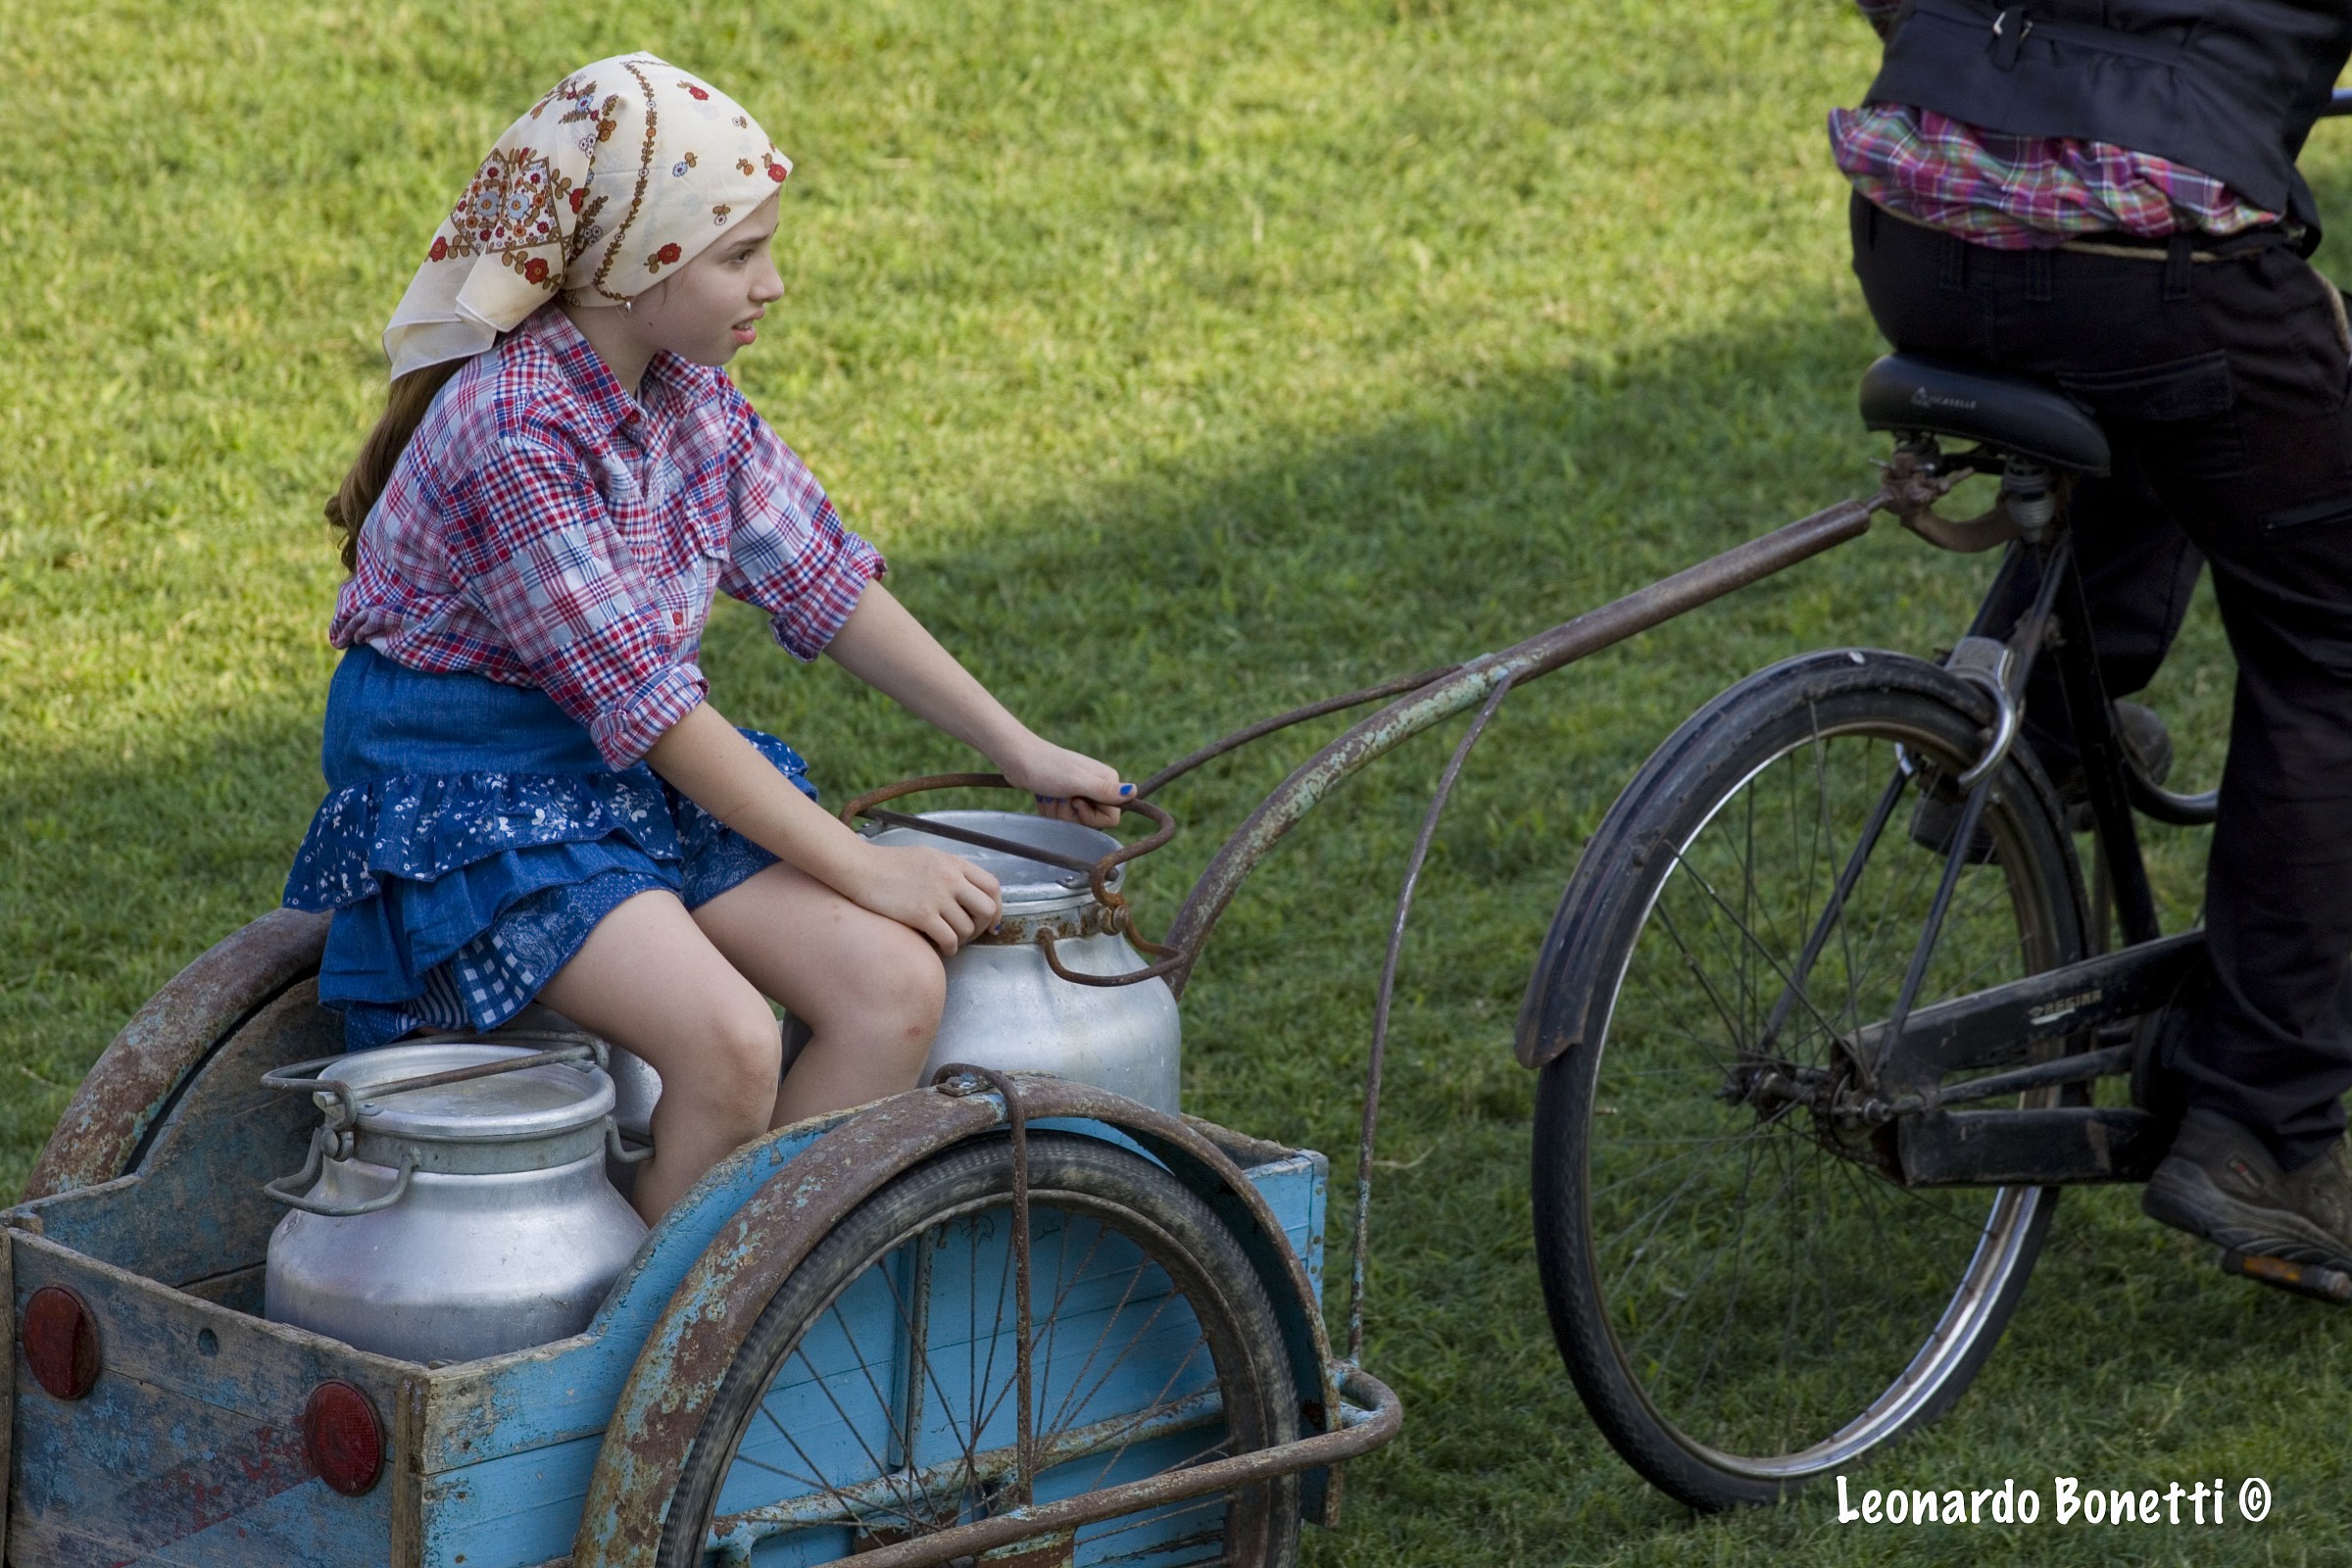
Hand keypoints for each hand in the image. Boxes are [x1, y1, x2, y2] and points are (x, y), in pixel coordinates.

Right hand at [848, 841, 1002, 954]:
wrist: (859, 868)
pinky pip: (949, 939)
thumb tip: (969, 892)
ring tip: (951, 940)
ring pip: (968, 928)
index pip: (992, 885)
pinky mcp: (921, 914)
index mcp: (953, 863)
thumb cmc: (889, 864)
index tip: (992, 919)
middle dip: (984, 926)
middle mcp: (950, 878)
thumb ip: (950, 872)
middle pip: (987, 909)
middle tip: (972, 933)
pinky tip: (942, 948)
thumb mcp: (927, 857)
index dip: (997, 906)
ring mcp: (937, 897)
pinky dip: (949, 949)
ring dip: (962, 939)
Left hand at [1000, 739, 1130, 828]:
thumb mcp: (1077, 781)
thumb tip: (1134, 791)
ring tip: (1049, 793)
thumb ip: (1104, 790)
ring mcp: (1080, 792)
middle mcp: (1097, 787)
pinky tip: (1044, 796)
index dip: (1091, 817)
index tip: (1076, 801)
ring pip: (1074, 821)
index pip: (1112, 818)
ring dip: (1057, 811)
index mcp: (1107, 780)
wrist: (1018, 759)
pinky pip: (1062, 817)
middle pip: (1092, 823)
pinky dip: (1050, 810)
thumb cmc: (1047, 767)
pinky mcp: (1064, 797)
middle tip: (1060, 796)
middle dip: (1071, 814)